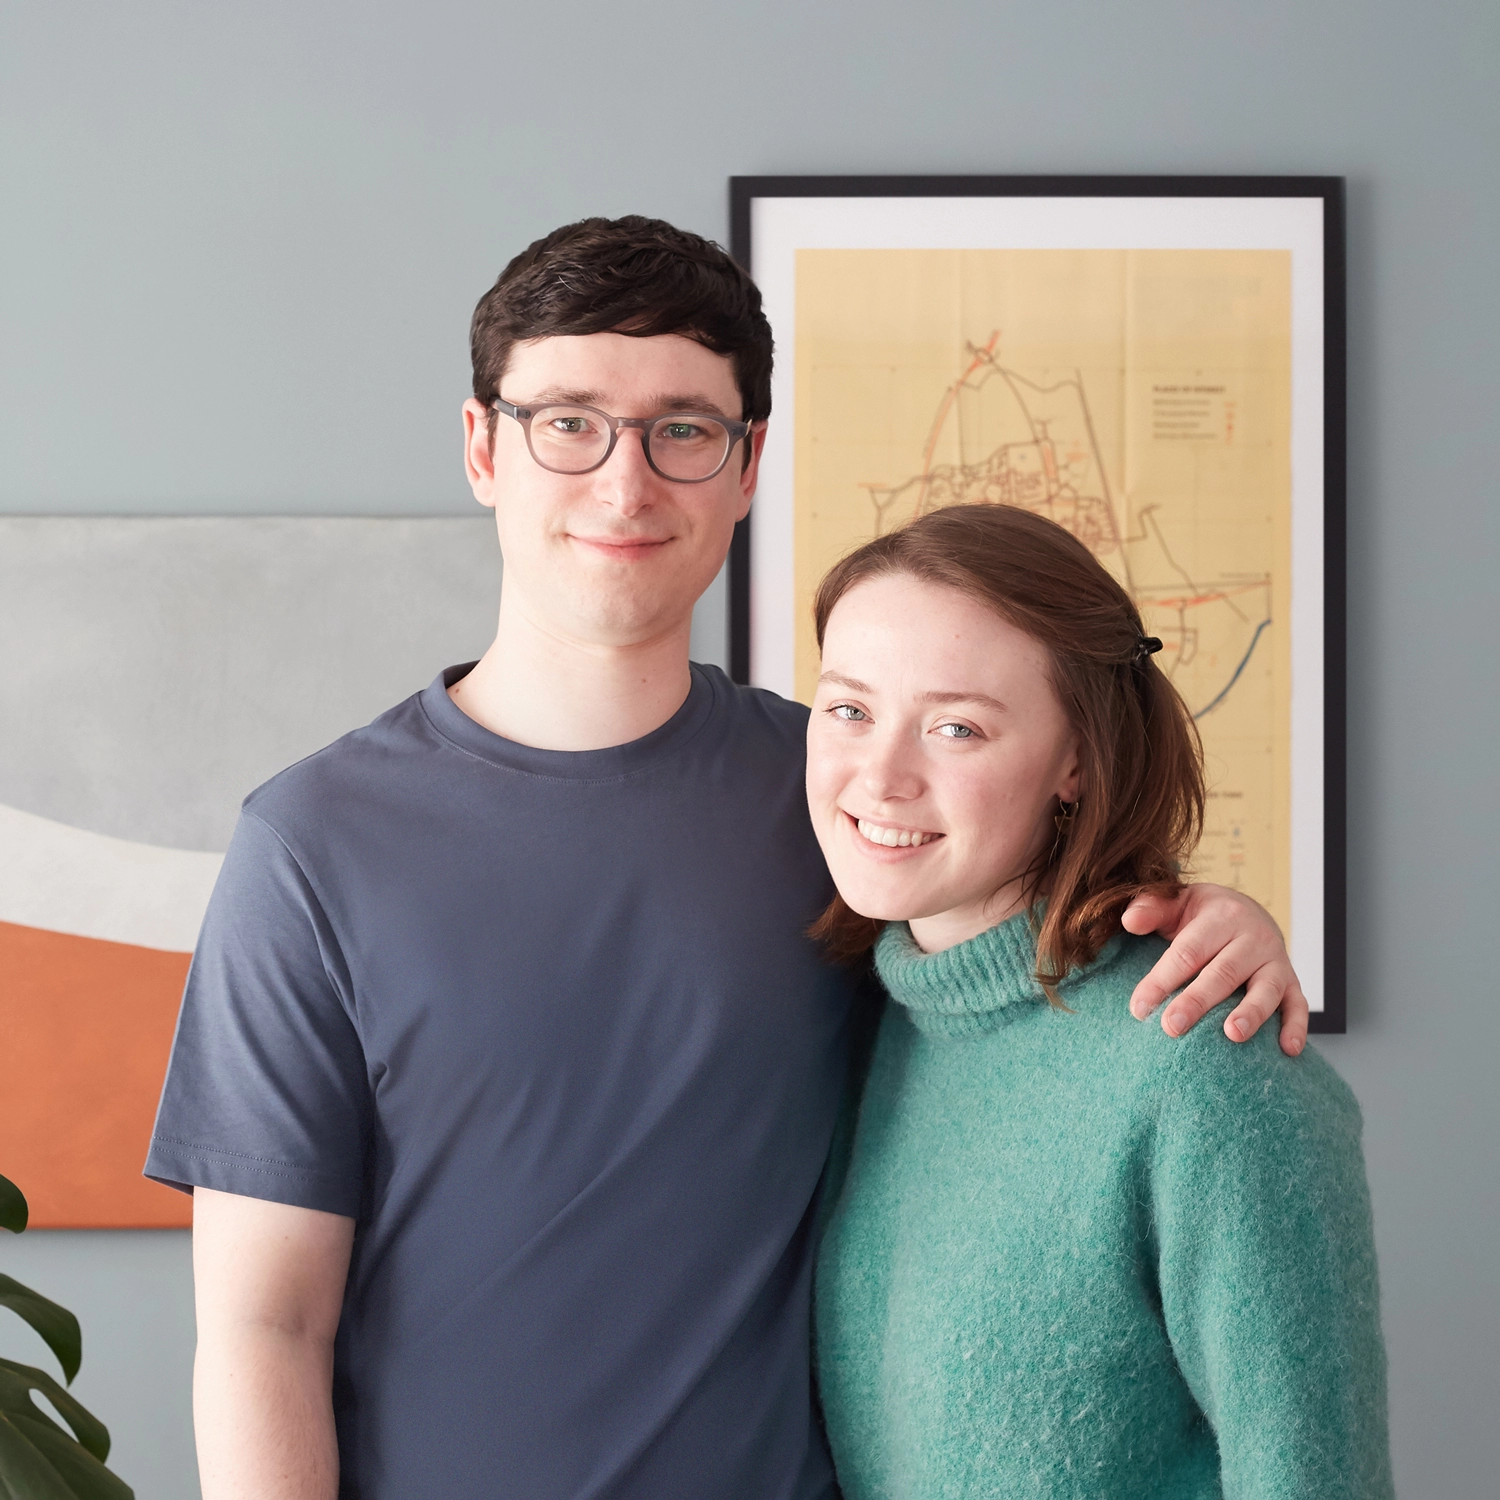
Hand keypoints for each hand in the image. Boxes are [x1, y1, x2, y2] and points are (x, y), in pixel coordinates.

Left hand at [1122, 885, 1307, 1056]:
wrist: (1248, 911)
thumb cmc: (1202, 915)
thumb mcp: (1177, 902)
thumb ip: (1151, 908)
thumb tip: (1128, 920)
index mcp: (1220, 916)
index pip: (1187, 952)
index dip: (1162, 980)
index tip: (1139, 1008)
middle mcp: (1252, 937)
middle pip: (1223, 972)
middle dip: (1197, 1001)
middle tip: (1171, 1027)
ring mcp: (1276, 961)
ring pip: (1265, 989)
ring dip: (1251, 1013)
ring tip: (1232, 1035)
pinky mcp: (1292, 982)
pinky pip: (1298, 1004)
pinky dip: (1295, 1026)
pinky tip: (1288, 1049)